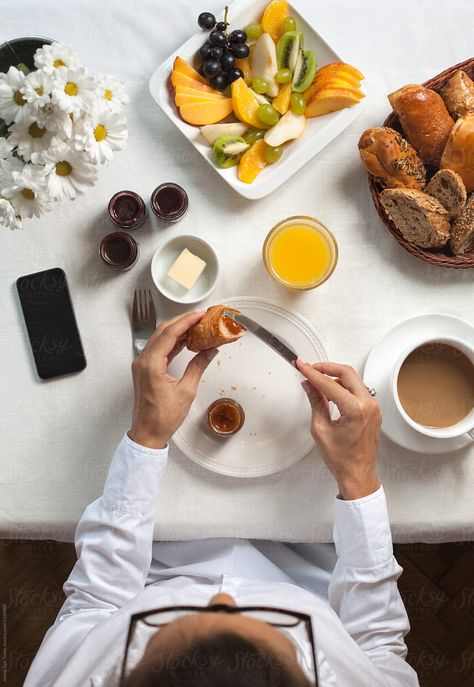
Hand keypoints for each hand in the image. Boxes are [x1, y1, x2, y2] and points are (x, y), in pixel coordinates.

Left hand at [128, 311, 217, 448]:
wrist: (147, 433)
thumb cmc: (163, 417)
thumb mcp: (186, 391)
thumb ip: (198, 367)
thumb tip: (210, 351)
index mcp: (151, 365)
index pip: (170, 334)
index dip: (186, 321)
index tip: (200, 314)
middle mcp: (143, 361)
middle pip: (163, 332)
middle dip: (182, 321)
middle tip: (200, 317)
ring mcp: (142, 365)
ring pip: (160, 339)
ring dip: (177, 330)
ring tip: (196, 325)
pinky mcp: (144, 369)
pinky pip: (158, 349)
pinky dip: (172, 342)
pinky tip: (186, 340)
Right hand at [297, 361, 381, 499]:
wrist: (357, 474)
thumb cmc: (341, 459)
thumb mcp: (320, 429)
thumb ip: (316, 402)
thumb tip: (309, 385)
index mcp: (356, 410)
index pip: (330, 384)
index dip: (313, 373)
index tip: (302, 365)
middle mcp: (368, 405)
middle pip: (346, 373)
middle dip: (326, 368)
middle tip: (309, 368)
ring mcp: (373, 407)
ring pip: (353, 379)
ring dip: (335, 376)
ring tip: (317, 379)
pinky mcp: (372, 410)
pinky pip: (357, 390)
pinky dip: (343, 386)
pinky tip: (330, 390)